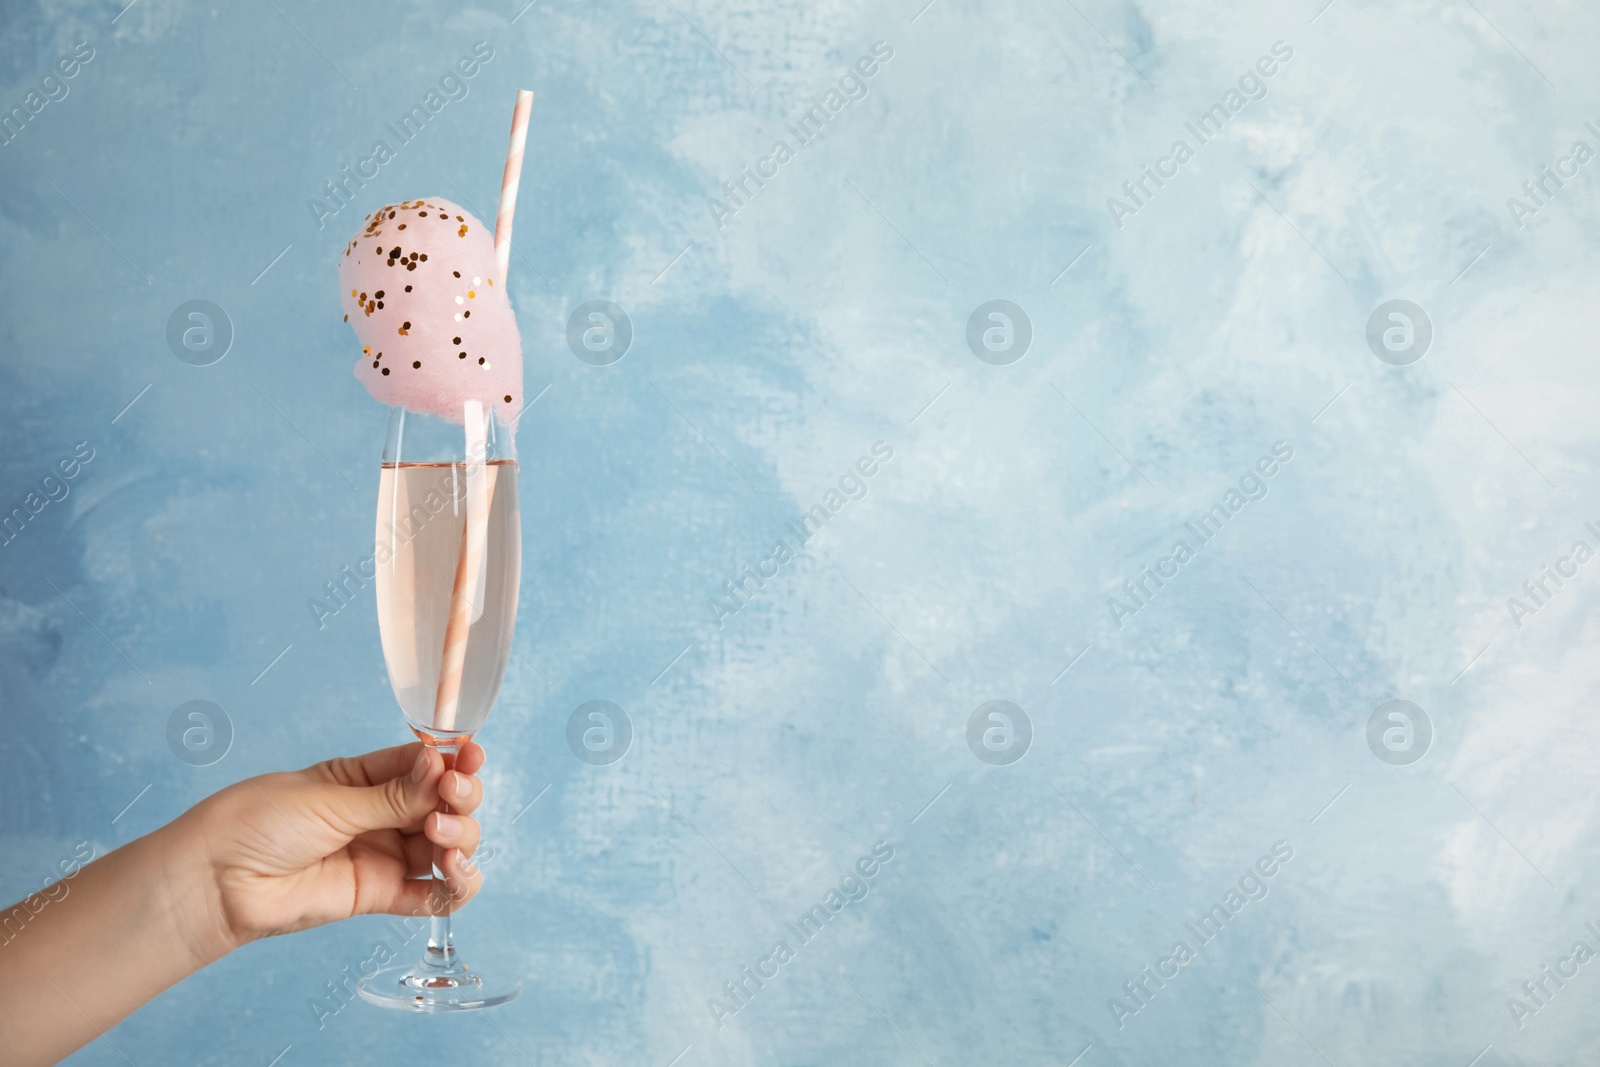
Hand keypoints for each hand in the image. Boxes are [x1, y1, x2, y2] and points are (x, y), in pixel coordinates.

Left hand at [181, 741, 486, 950]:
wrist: (217, 882)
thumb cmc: (257, 823)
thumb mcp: (329, 798)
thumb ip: (391, 795)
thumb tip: (441, 769)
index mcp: (366, 777)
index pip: (426, 764)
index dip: (454, 760)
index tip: (469, 756)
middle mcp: (381, 814)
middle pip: (445, 803)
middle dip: (460, 798)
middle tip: (448, 798)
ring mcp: (384, 855)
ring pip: (449, 845)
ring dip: (462, 838)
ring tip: (441, 838)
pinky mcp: (381, 895)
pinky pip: (432, 894)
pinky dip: (456, 885)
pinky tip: (455, 874)